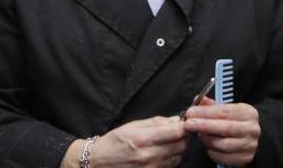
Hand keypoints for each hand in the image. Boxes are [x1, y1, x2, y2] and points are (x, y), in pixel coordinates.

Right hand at [65, 116, 186, 167]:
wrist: (98, 162)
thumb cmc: (114, 142)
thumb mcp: (132, 126)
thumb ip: (155, 122)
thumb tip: (174, 120)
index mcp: (143, 138)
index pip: (176, 132)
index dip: (184, 126)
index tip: (184, 123)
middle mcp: (148, 155)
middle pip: (180, 146)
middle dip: (183, 137)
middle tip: (177, 133)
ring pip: (178, 158)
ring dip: (178, 150)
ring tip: (168, 144)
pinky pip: (169, 167)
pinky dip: (171, 160)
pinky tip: (163, 154)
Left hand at [184, 97, 259, 166]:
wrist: (248, 138)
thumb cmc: (236, 122)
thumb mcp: (227, 109)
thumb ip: (212, 105)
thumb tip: (198, 100)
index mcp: (248, 112)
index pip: (225, 111)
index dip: (206, 112)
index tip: (192, 112)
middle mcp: (251, 129)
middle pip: (226, 128)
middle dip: (204, 125)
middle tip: (189, 124)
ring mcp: (250, 144)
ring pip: (224, 144)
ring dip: (208, 140)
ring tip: (199, 135)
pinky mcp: (245, 158)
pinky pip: (225, 157)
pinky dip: (213, 153)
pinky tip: (208, 147)